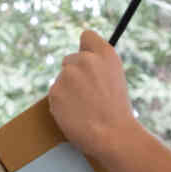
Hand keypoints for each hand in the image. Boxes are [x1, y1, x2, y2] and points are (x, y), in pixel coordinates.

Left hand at [46, 29, 139, 162]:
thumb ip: (98, 65)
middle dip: (74, 75)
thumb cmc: (116, 111)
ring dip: (67, 92)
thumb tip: (79, 59)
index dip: (85, 50)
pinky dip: (61, 105)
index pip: (87, 36)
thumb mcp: (115, 79)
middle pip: (69, 60)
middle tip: (89, 96)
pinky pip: (54, 96)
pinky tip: (75, 115)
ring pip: (61, 80)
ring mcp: (68, 74)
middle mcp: (85, 59)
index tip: (87, 62)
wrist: (113, 135)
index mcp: (106, 54)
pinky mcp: (55, 91)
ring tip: (85, 108)